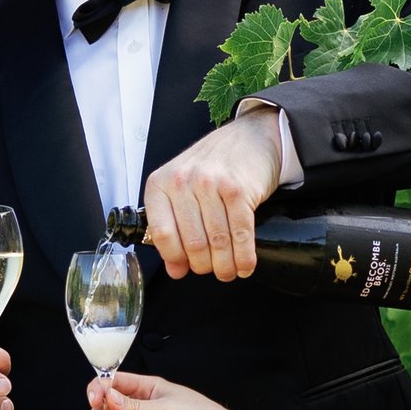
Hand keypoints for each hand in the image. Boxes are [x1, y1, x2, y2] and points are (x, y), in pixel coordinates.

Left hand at [141, 112, 286, 281]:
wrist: (250, 138)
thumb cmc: (213, 166)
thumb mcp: (183, 189)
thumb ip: (174, 227)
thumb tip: (175, 270)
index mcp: (160, 183)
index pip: (161, 234)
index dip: (175, 258)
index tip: (185, 266)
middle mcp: (183, 181)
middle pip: (192, 243)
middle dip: (205, 266)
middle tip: (212, 269)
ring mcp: (211, 184)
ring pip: (218, 242)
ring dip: (225, 266)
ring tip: (229, 271)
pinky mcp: (238, 189)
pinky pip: (241, 233)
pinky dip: (244, 257)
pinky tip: (245, 265)